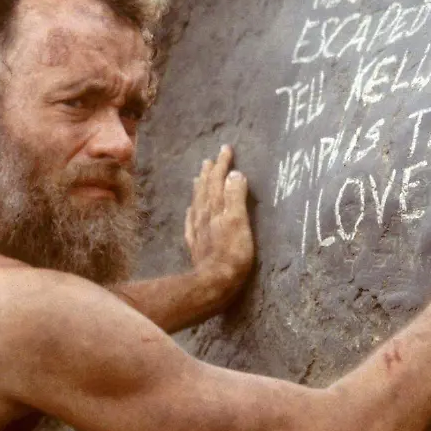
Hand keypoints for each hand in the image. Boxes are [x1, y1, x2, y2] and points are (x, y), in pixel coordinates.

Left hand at [185, 145, 254, 297]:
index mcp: (216, 206)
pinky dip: (192, 211)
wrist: (214, 281)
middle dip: (210, 172)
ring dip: (200, 187)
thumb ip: (236, 197)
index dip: (223, 164)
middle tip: (211, 159)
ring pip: (198, 202)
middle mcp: (204, 214)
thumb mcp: (238, 221)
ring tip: (200, 176)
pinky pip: (191, 221)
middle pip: (206, 188)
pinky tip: (191, 209)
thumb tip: (234, 174)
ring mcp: (198, 229)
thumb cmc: (232, 252)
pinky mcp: (196, 243)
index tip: (226, 149)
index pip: (219, 179)